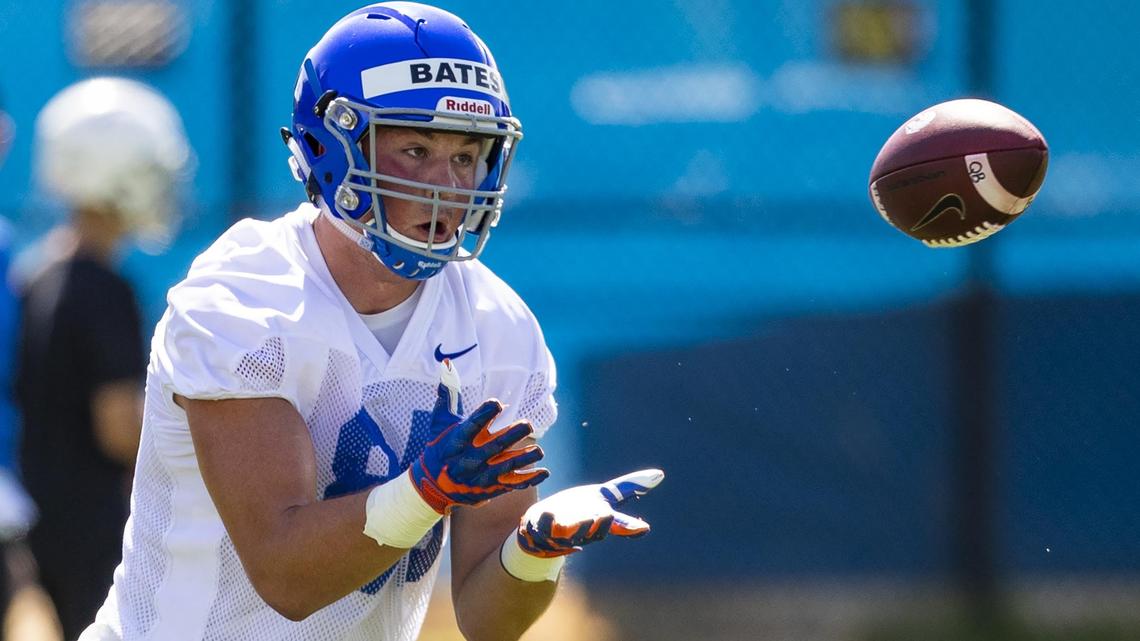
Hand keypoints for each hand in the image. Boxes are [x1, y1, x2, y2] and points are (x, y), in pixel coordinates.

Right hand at [409, 360, 548, 513]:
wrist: (434, 485)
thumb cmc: (440, 446)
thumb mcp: (440, 421)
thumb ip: (449, 394)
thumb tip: (447, 365)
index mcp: (456, 441)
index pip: (470, 426)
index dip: (484, 415)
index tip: (496, 403)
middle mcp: (469, 459)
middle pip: (493, 447)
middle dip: (511, 436)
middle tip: (527, 424)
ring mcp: (481, 475)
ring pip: (506, 467)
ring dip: (524, 459)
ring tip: (538, 450)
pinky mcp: (491, 487)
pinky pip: (513, 484)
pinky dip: (529, 479)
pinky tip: (545, 471)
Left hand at [516, 468, 663, 557]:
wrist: (543, 526)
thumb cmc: (578, 509)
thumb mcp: (603, 496)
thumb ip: (627, 488)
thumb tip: (660, 475)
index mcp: (598, 521)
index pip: (617, 525)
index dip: (629, 527)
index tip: (643, 527)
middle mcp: (581, 531)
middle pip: (594, 532)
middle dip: (597, 525)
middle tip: (604, 515)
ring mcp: (560, 533)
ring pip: (569, 534)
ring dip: (572, 527)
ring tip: (574, 520)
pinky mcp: (540, 528)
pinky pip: (541, 527)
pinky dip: (544, 520)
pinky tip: (546, 511)